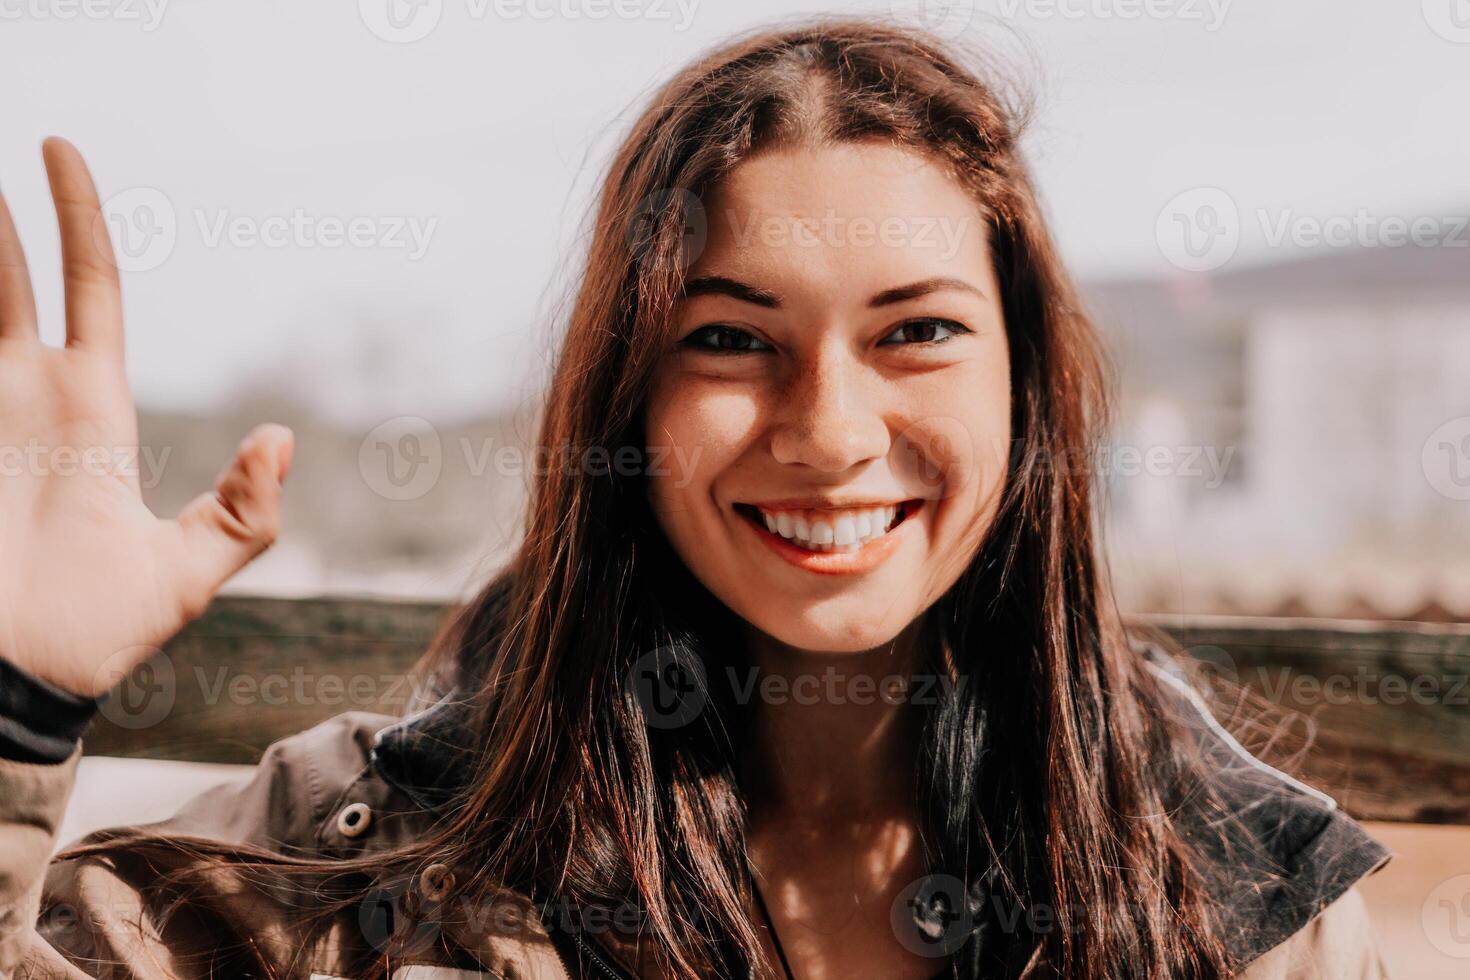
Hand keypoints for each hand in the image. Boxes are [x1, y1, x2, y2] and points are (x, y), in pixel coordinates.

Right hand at [0, 138, 292, 697]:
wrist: (16, 685)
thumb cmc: (96, 634)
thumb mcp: (189, 574)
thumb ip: (244, 515)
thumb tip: (282, 437)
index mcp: (91, 411)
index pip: (89, 291)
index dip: (78, 219)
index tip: (55, 149)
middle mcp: (23, 398)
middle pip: (6, 279)